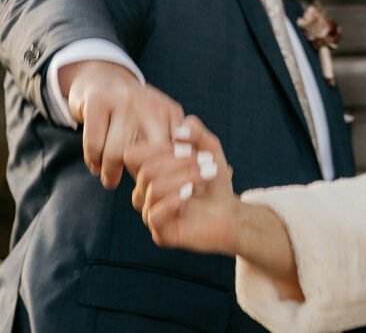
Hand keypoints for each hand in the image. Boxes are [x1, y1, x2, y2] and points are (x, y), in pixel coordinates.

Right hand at [60, 60, 184, 188]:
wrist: (102, 75)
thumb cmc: (135, 109)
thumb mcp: (160, 118)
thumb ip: (172, 143)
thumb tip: (184, 181)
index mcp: (169, 111)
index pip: (176, 148)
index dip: (173, 172)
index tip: (169, 189)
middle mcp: (150, 105)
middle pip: (151, 153)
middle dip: (143, 175)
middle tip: (138, 191)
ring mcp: (123, 102)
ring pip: (117, 151)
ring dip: (111, 171)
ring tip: (111, 182)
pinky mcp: (97, 102)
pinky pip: (95, 142)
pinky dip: (93, 159)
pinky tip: (95, 167)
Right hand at [126, 115, 239, 254]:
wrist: (231, 211)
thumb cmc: (214, 178)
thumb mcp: (209, 148)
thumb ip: (195, 132)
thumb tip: (178, 131)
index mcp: (150, 171)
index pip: (134, 154)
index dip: (160, 147)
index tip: (191, 147)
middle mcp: (144, 192)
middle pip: (147, 170)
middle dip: (180, 162)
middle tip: (209, 162)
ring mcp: (150, 213)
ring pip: (153, 188)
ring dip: (186, 177)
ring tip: (209, 175)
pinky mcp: (161, 233)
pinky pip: (155, 214)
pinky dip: (176, 199)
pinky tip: (192, 194)